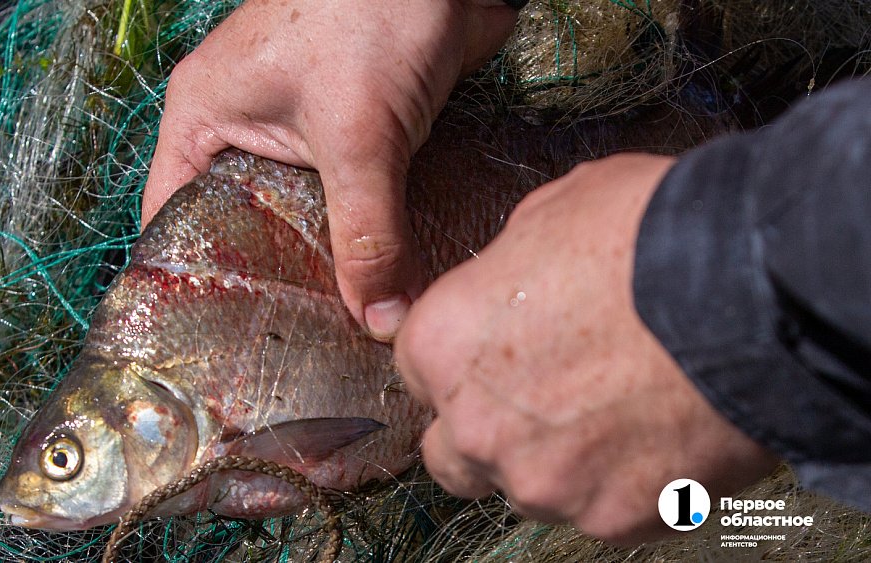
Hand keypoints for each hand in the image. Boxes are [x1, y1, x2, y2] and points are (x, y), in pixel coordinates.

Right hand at [142, 0, 517, 340]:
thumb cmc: (370, 14)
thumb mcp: (358, 135)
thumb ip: (368, 231)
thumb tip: (378, 320)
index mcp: (204, 118)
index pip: (173, 216)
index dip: (193, 277)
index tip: (221, 341)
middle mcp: (243, 129)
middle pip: (243, 228)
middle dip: (272, 283)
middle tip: (295, 348)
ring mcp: (299, 135)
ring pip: (300, 220)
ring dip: (325, 265)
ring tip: (338, 333)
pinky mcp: (351, 138)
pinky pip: (347, 203)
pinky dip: (363, 238)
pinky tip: (381, 282)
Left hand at [394, 154, 779, 543]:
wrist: (753, 290)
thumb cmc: (647, 235)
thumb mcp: (549, 214)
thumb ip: (505, 268)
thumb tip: (512, 282)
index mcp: (444, 344)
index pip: (418, 373)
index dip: (459, 364)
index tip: (493, 358)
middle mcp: (476, 425)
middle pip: (453, 450)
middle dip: (487, 428)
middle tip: (544, 398)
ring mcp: (544, 481)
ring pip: (527, 486)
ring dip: (555, 458)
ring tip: (616, 411)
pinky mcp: (613, 518)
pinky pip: (600, 507)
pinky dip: (621, 481)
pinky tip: (656, 435)